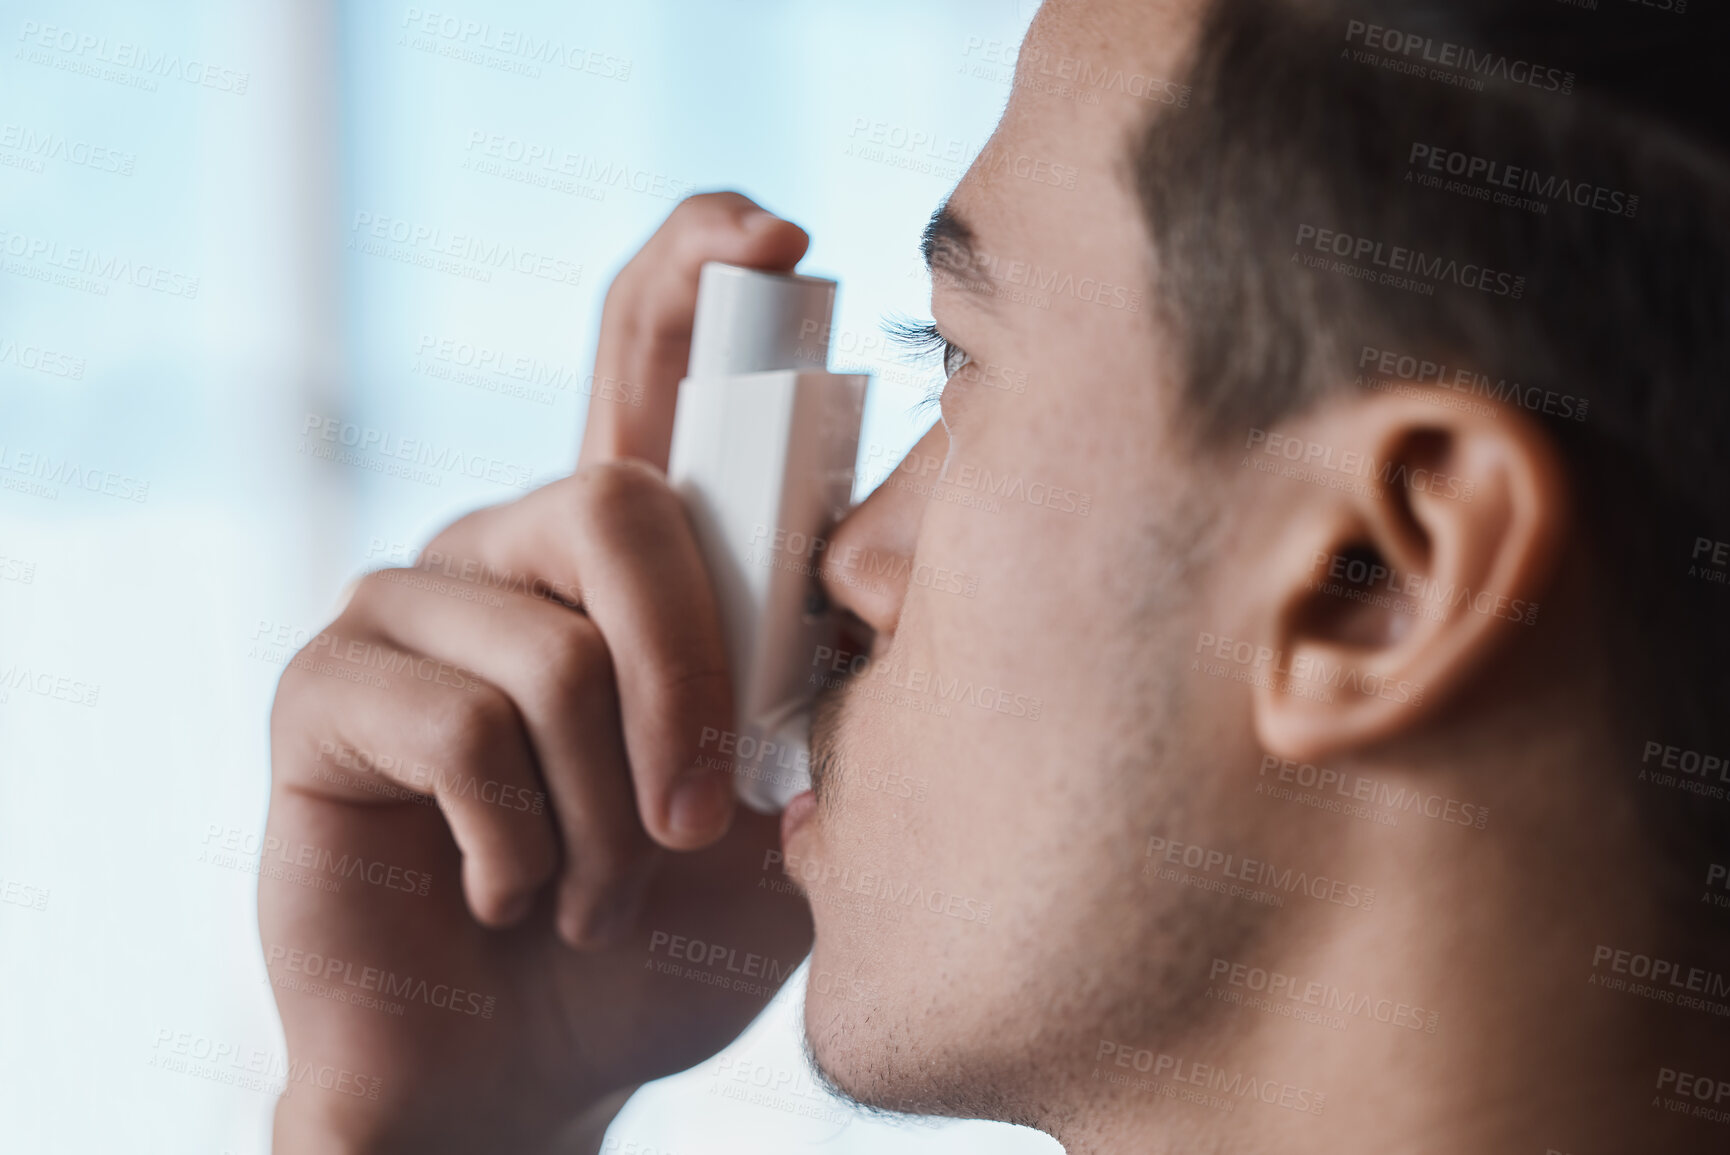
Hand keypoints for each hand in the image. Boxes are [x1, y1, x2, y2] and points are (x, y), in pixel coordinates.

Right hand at [260, 193, 815, 1152]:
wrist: (540, 1067)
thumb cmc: (665, 927)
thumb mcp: (779, 804)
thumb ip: (813, 682)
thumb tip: (877, 567)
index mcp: (617, 555)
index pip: (643, 363)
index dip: (699, 274)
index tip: (781, 232)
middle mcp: (505, 549)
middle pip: (617, 502)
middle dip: (690, 682)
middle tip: (698, 818)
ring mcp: (406, 612)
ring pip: (553, 652)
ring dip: (603, 811)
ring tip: (592, 892)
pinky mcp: (323, 694)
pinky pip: (460, 726)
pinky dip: (520, 844)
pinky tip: (508, 896)